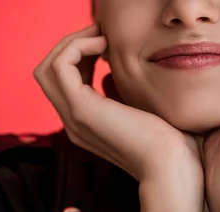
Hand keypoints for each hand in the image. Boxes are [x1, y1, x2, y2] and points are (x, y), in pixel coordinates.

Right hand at [33, 24, 204, 211]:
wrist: (172, 168)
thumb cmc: (169, 145)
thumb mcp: (140, 113)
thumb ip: (120, 95)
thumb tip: (109, 73)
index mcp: (87, 124)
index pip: (63, 83)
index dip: (80, 56)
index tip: (107, 44)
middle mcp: (74, 122)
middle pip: (47, 74)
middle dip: (70, 46)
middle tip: (100, 35)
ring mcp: (74, 117)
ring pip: (47, 69)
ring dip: (72, 43)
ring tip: (102, 38)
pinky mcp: (82, 110)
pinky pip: (60, 66)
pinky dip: (77, 47)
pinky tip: (104, 46)